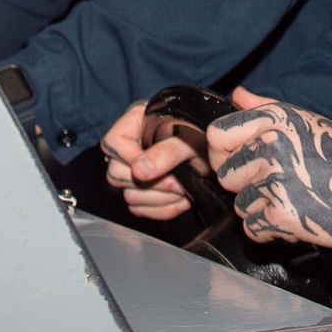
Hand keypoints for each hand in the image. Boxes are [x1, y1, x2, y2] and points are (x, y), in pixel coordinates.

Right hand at [101, 99, 205, 219]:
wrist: (217, 153)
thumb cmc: (204, 136)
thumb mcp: (190, 138)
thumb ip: (166, 151)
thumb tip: (139, 170)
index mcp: (136, 122)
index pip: (113, 142)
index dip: (129, 158)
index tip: (154, 168)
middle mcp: (130, 147)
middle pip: (116, 173)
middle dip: (150, 184)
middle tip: (178, 183)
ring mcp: (135, 171)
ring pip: (129, 195)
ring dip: (159, 199)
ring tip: (183, 190)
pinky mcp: (143, 191)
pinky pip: (140, 208)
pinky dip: (162, 209)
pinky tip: (182, 201)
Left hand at [206, 87, 331, 250]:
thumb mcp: (304, 121)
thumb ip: (265, 109)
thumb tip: (237, 96)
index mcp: (275, 119)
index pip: (217, 134)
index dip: (224, 152)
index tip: (241, 160)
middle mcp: (272, 144)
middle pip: (225, 174)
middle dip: (246, 184)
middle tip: (280, 183)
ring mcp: (276, 179)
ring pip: (239, 205)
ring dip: (261, 209)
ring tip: (294, 198)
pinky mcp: (282, 214)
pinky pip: (253, 228)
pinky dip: (272, 230)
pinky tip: (297, 216)